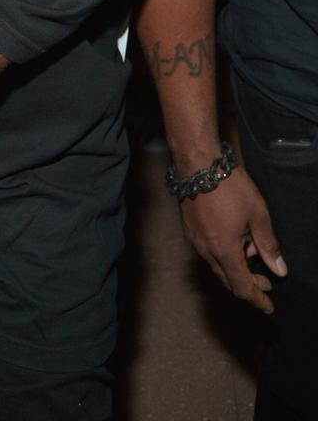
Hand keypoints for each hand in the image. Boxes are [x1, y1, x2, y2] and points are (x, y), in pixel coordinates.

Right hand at [180, 167, 286, 312]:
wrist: (198, 163)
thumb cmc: (229, 186)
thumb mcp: (258, 214)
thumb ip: (268, 245)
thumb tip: (279, 269)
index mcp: (224, 250)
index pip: (242, 287)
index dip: (257, 299)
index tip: (269, 306)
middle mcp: (206, 250)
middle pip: (228, 280)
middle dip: (249, 285)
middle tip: (266, 282)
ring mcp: (195, 240)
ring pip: (217, 266)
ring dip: (236, 267)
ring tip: (252, 250)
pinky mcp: (190, 229)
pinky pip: (208, 252)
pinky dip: (224, 254)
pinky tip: (234, 238)